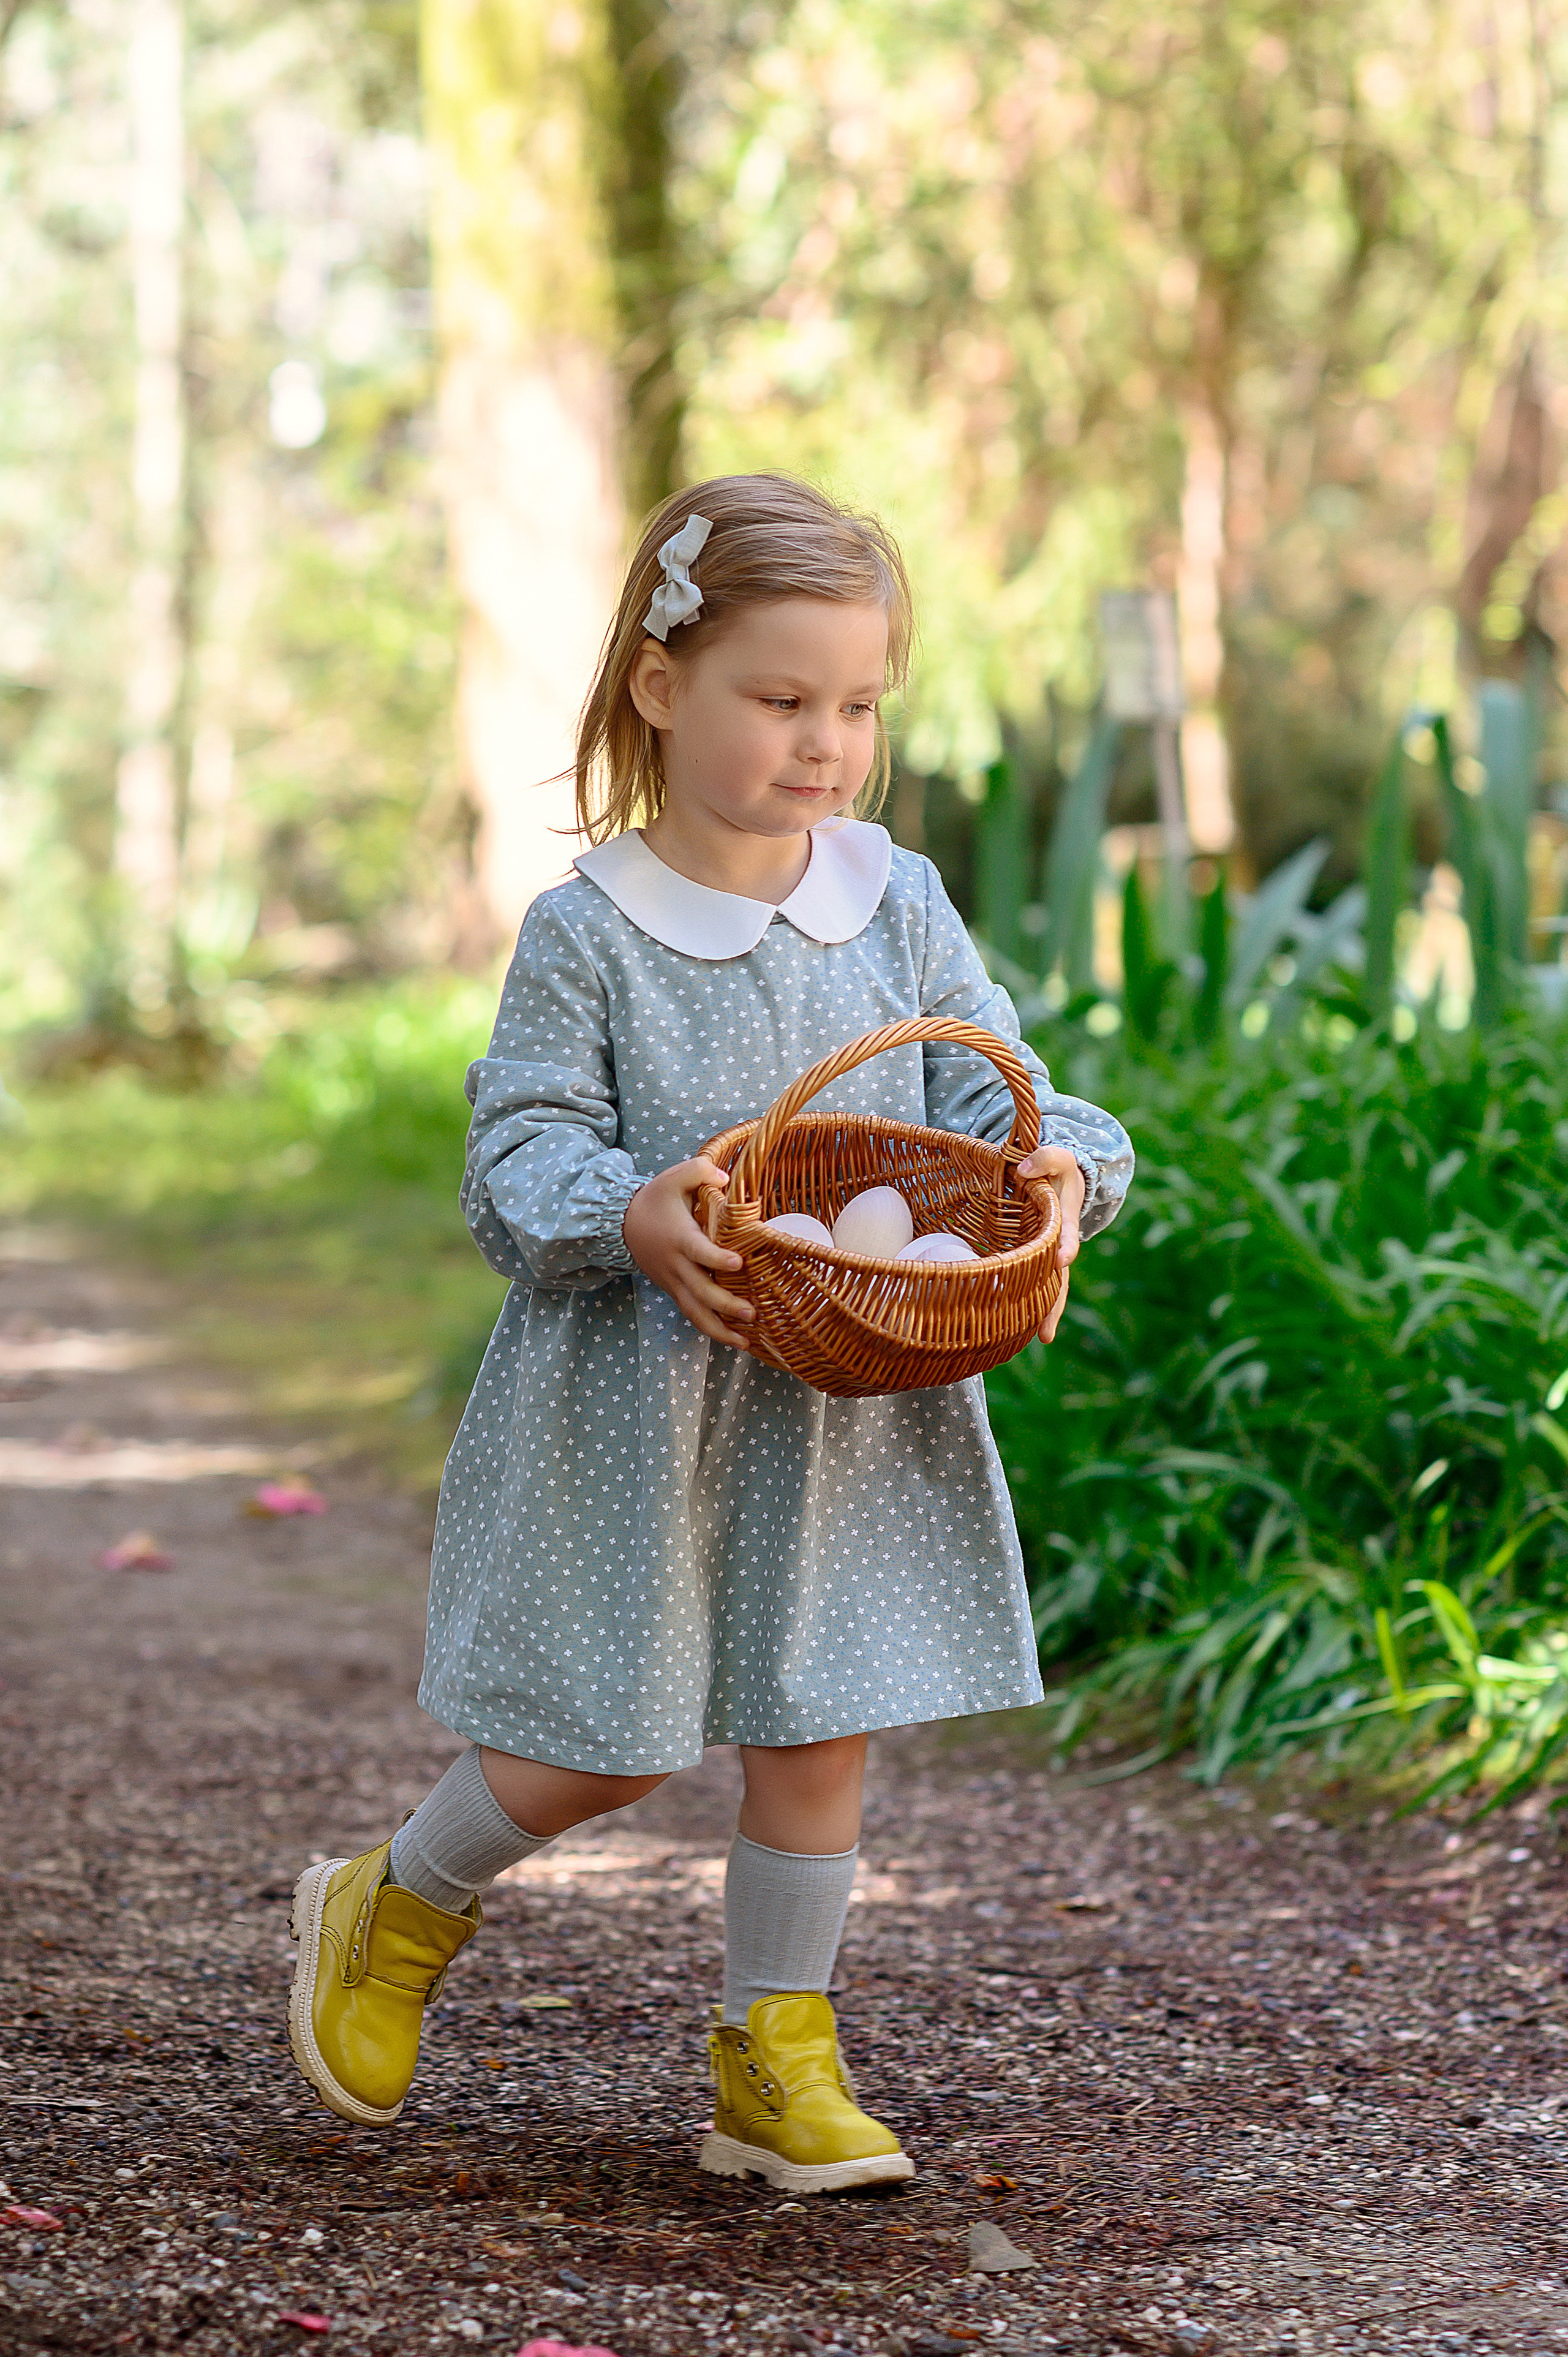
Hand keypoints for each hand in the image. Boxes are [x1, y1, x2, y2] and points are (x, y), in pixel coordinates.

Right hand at [622, 1157, 755, 1348]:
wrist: (622, 1224)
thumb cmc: (655, 1199)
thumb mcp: (674, 1177)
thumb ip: (700, 1171)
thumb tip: (725, 1179)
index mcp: (680, 1237)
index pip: (699, 1252)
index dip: (717, 1259)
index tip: (738, 1263)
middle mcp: (676, 1265)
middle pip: (700, 1291)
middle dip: (725, 1305)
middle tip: (751, 1313)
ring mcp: (673, 1282)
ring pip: (694, 1312)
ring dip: (719, 1330)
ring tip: (745, 1342)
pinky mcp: (673, 1291)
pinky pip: (691, 1314)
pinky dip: (710, 1329)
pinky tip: (733, 1338)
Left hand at [1014, 1144, 1085, 1344]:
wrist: (1057, 1179)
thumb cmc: (1055, 1169)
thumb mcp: (1057, 1157)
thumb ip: (1045, 1157)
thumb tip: (1023, 1170)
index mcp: (1064, 1219)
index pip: (1066, 1235)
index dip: (1064, 1247)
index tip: (1061, 1260)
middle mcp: (1058, 1244)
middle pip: (1059, 1277)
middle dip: (1054, 1303)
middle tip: (1047, 1331)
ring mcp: (1045, 1256)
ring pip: (1047, 1287)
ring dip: (1044, 1312)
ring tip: (1042, 1339)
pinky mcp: (1032, 1261)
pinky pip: (1029, 1283)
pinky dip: (1024, 1304)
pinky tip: (1012, 1327)